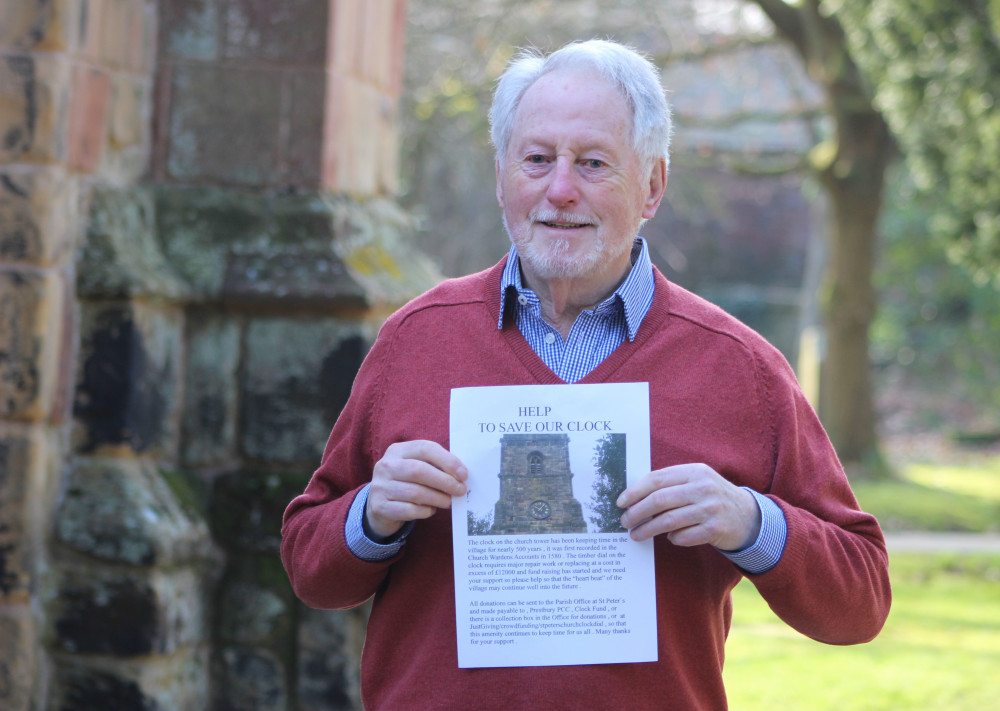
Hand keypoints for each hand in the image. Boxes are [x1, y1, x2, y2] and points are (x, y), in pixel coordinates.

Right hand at [365, 440, 467, 539]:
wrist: (380, 506)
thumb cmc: (407, 483)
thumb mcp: (416, 468)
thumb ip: (435, 466)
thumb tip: (461, 475)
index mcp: (397, 450)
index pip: (425, 448)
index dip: (448, 461)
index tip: (464, 474)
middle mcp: (386, 466)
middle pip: (419, 470)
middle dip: (445, 481)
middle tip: (460, 490)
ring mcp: (380, 486)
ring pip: (416, 492)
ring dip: (438, 498)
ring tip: (449, 502)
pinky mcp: (379, 506)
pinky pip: (409, 510)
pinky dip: (425, 511)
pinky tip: (431, 510)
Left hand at [617, 463, 760, 550]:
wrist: (749, 516)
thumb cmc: (712, 497)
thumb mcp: (696, 481)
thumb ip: (671, 484)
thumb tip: (633, 496)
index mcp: (694, 471)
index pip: (656, 479)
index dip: (635, 491)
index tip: (621, 502)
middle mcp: (703, 488)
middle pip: (659, 500)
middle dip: (637, 512)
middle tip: (625, 521)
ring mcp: (711, 509)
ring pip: (668, 521)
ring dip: (647, 529)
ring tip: (636, 535)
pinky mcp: (716, 529)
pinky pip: (683, 536)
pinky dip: (672, 538)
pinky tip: (669, 538)